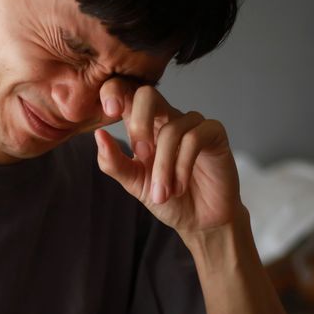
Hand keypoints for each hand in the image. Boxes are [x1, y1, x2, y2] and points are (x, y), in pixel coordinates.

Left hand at [94, 80, 241, 235]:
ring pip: (171, 130)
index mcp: (143, 125)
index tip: (110, 111)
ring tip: (162, 194)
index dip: (114, 92)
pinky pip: (194, 138)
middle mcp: (167, 118)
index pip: (126, 94)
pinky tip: (180, 187)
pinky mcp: (214, 133)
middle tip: (140, 155)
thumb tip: (99, 135)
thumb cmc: (167, 199)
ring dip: (164, 168)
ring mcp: (191, 124)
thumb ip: (113, 162)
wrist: (199, 221)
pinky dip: (182, 166)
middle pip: (148, 95)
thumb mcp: (134, 183)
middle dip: (139, 123)